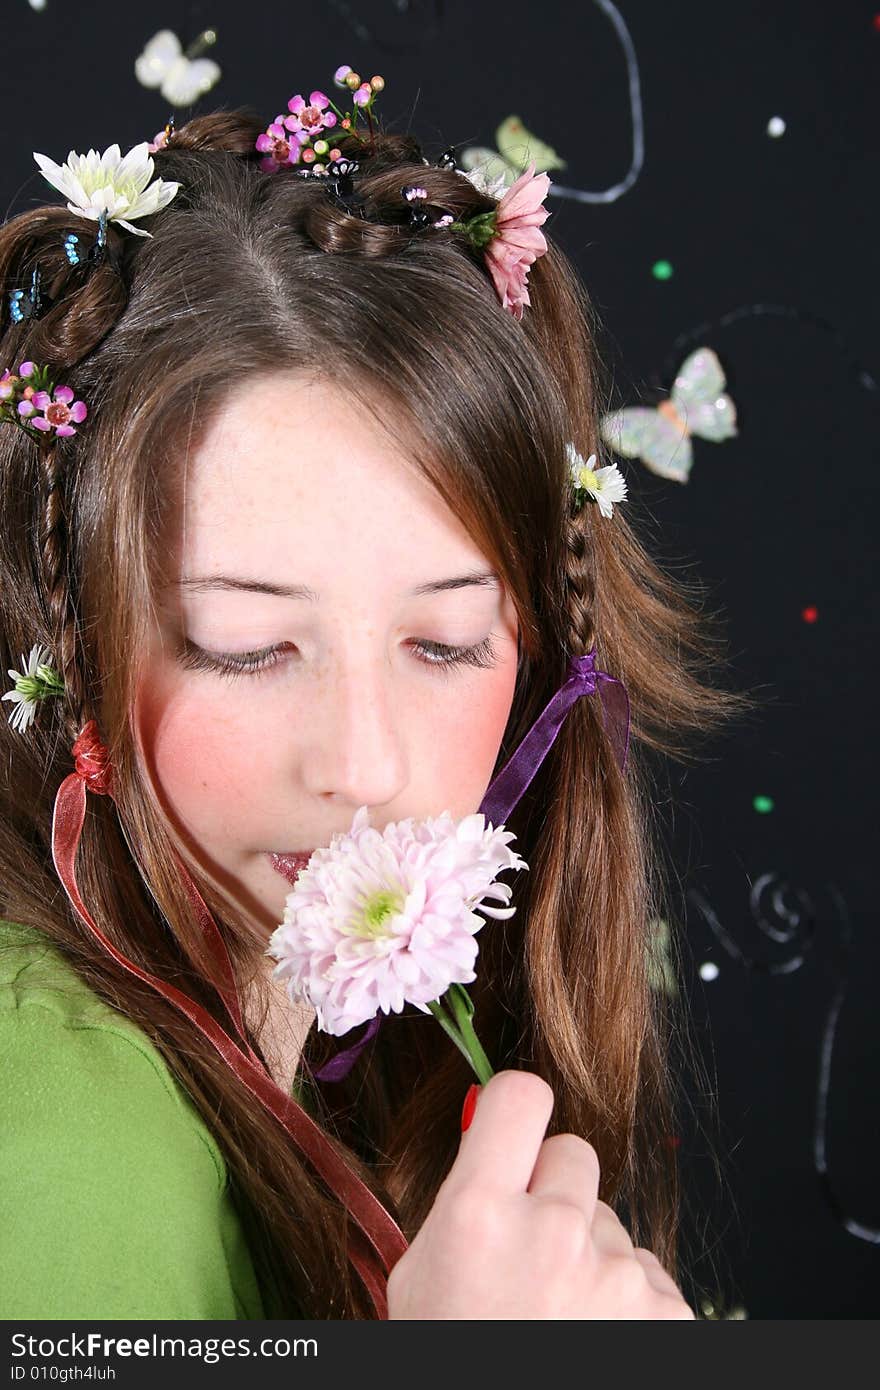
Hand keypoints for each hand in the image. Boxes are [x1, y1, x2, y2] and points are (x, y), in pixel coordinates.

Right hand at [386, 1069, 695, 1318]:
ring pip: (608, 1223)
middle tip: (531, 1250)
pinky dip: (626, 1303)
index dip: (515, 1110)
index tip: (512, 1132)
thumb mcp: (424, 1278)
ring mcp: (619, 1273)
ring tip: (559, 1321)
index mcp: (480, 1215)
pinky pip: (646, 1273)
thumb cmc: (455, 1358)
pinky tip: (593, 1341)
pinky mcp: (669, 1312)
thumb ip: (463, 1197)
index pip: (519, 1096)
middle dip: (554, 1189)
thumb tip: (491, 1123)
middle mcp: (556, 1231)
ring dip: (589, 1256)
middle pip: (574, 1153)